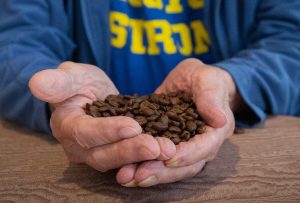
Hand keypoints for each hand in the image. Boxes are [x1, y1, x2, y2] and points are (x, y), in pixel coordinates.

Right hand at [29, 62, 175, 171]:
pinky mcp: (114, 155)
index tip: (133, 125)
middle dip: (131, 151)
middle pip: (104, 155)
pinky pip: (130, 160)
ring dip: (143, 158)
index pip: (86, 133)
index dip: (108, 131)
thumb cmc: (80, 83)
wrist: (91, 94)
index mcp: (67, 127)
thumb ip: (58, 81)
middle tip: (159, 146)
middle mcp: (79, 147)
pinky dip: (147, 158)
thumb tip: (36, 82)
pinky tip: (167, 151)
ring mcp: (97, 154)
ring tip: (167, 150)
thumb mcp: (72, 76)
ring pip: (119, 162)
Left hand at [116, 58, 235, 186]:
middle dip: (163, 172)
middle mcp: (202, 146)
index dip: (187, 155)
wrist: (191, 82)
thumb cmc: (202, 78)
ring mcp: (185, 149)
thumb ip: (211, 97)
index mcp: (216, 130)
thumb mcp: (207, 80)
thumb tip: (219, 119)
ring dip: (150, 173)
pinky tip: (124, 168)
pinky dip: (141, 165)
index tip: (168, 158)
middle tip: (139, 176)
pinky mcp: (169, 147)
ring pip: (171, 168)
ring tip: (126, 177)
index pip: (204, 147)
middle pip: (186, 166)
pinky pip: (157, 159)